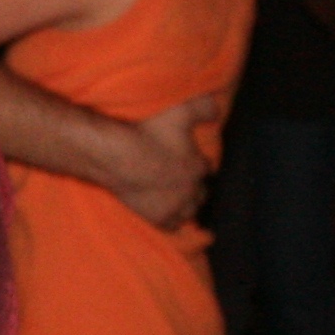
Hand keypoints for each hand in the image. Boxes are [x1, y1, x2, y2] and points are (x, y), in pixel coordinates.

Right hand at [97, 95, 219, 230]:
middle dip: (196, 186)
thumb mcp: (181, 110)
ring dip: (187, 205)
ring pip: (190, 212)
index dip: (199, 162)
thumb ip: (204, 108)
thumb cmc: (148, 132)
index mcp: (197, 166)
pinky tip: (167, 215)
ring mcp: (174, 207)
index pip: (207, 167)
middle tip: (186, 179)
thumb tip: (217, 112)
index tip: (193, 159)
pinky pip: (172, 227)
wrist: (117, 157)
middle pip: (201, 193)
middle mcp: (190, 190)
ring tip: (179, 200)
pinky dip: (172, 222)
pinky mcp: (157, 218)